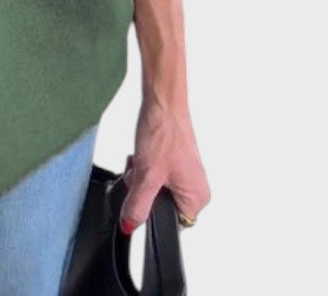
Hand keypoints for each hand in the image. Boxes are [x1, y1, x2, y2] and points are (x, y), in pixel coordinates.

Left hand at [119, 97, 210, 233]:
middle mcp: (195, 188)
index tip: (141, 194)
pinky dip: (145, 166)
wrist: (162, 101)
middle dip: (144, 190)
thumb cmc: (164, 132)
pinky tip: (142, 154)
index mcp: (197, 198)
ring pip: (155, 188)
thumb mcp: (147, 175)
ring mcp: (185, 174)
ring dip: (143, 177)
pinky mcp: (175, 162)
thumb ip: (138, 204)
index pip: (170, 224)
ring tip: (142, 159)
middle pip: (160, 204)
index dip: (151, 210)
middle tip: (141, 172)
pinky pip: (155, 174)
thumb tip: (130, 226)